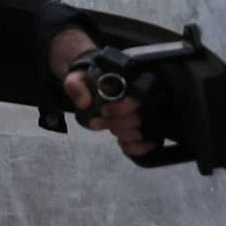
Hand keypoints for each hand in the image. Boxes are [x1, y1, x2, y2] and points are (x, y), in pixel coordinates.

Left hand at [49, 28, 152, 157]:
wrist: (96, 86)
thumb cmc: (90, 81)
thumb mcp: (78, 78)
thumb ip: (76, 85)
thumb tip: (85, 103)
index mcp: (133, 82)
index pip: (137, 97)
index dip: (121, 108)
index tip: (104, 111)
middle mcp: (144, 98)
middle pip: (139, 118)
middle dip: (116, 124)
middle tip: (96, 122)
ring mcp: (147, 115)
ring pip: (143, 131)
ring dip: (124, 134)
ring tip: (110, 129)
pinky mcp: (146, 128)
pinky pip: (150, 143)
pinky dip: (137, 147)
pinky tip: (124, 144)